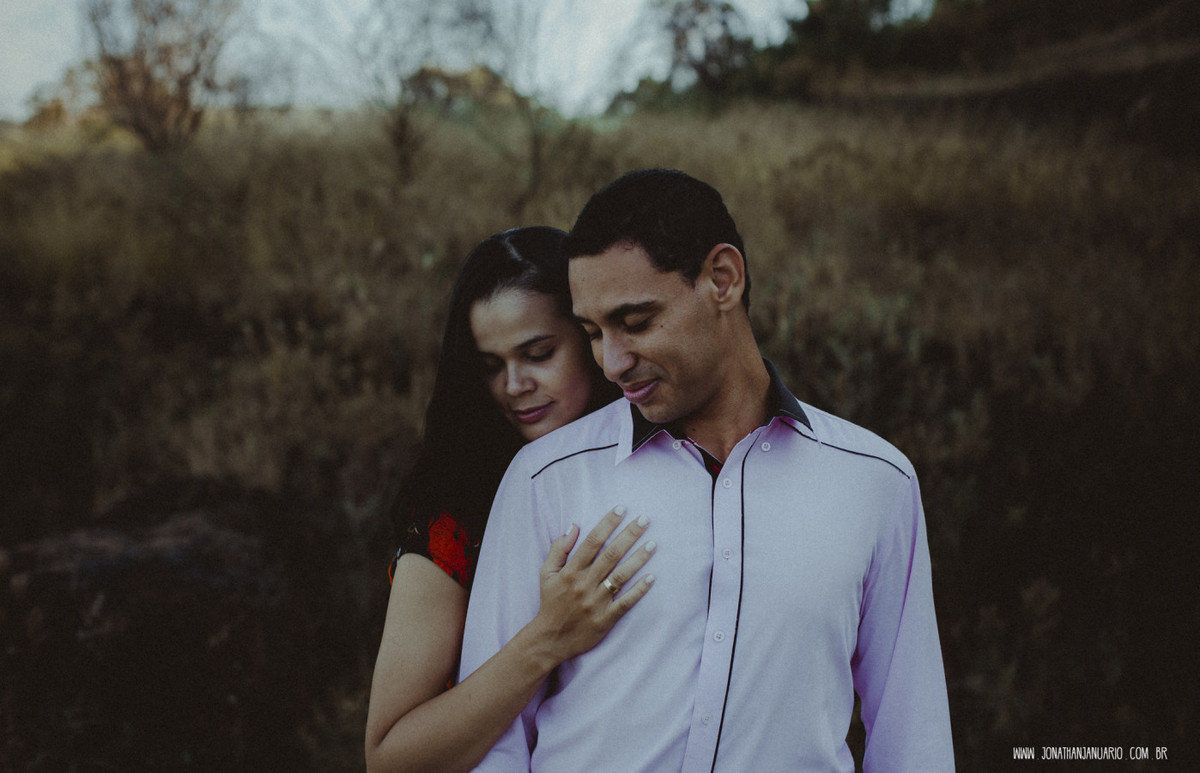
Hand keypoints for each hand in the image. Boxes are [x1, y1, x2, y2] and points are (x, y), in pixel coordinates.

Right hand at [530, 506, 655, 662]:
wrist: (549, 639)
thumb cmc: (550, 603)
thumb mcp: (546, 574)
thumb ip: (559, 549)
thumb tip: (574, 526)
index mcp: (571, 571)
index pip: (592, 542)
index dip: (607, 524)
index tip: (621, 509)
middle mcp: (584, 584)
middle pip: (610, 555)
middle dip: (628, 535)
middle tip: (645, 519)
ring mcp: (596, 602)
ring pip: (620, 576)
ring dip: (638, 559)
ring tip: (653, 543)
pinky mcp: (605, 619)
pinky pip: (625, 602)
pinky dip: (639, 590)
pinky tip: (652, 578)